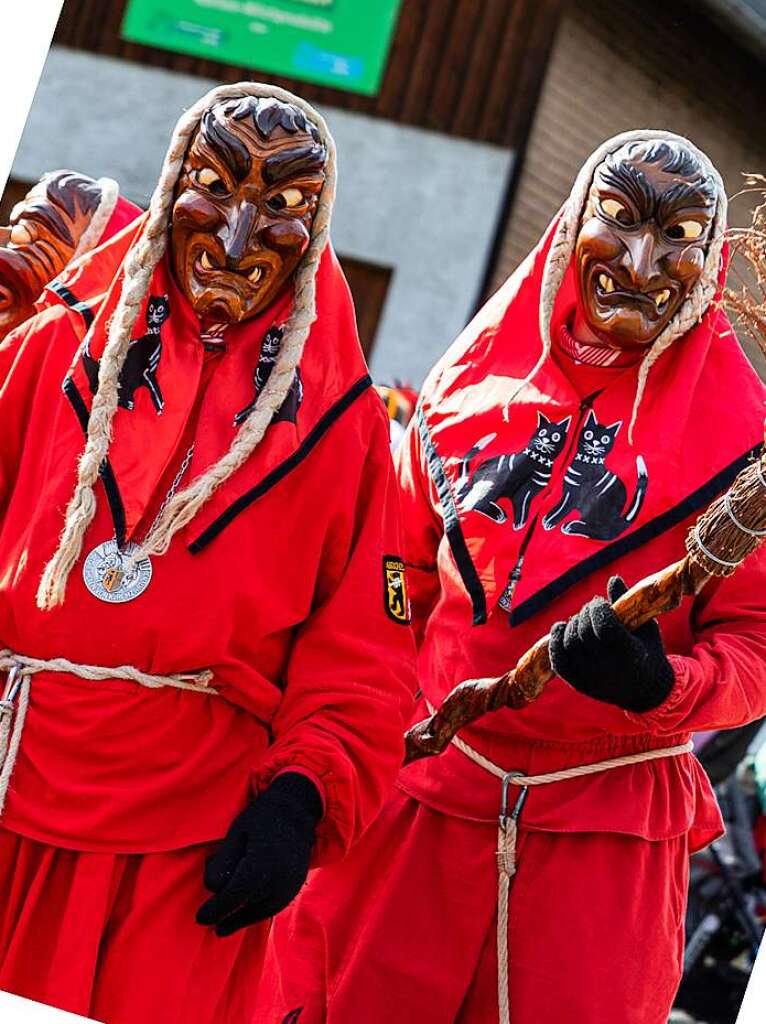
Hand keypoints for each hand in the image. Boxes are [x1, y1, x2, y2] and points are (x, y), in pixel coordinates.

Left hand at [196, 772, 321, 936]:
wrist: (296, 810)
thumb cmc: (262, 818)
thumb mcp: (236, 833)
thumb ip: (224, 862)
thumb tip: (212, 889)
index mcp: (263, 860)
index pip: (236, 893)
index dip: (217, 908)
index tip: (200, 918)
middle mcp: (280, 877)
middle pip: (245, 900)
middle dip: (225, 902)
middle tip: (211, 897)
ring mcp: (290, 885)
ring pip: (258, 909)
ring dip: (239, 913)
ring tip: (222, 921)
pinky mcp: (294, 889)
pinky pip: (270, 909)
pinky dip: (253, 914)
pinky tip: (235, 921)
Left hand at [549, 576, 674, 712]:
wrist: (644, 690)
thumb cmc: (647, 651)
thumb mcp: (645, 627)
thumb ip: (627, 603)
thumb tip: (612, 578)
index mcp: (629, 655)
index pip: (604, 627)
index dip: (598, 610)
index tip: (601, 604)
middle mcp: (607, 669)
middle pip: (584, 633)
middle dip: (586, 614)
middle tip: (593, 609)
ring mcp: (588, 677)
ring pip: (569, 643)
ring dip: (573, 624)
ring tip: (583, 620)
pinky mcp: (576, 682)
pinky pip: (557, 658)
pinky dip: (556, 639)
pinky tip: (562, 628)